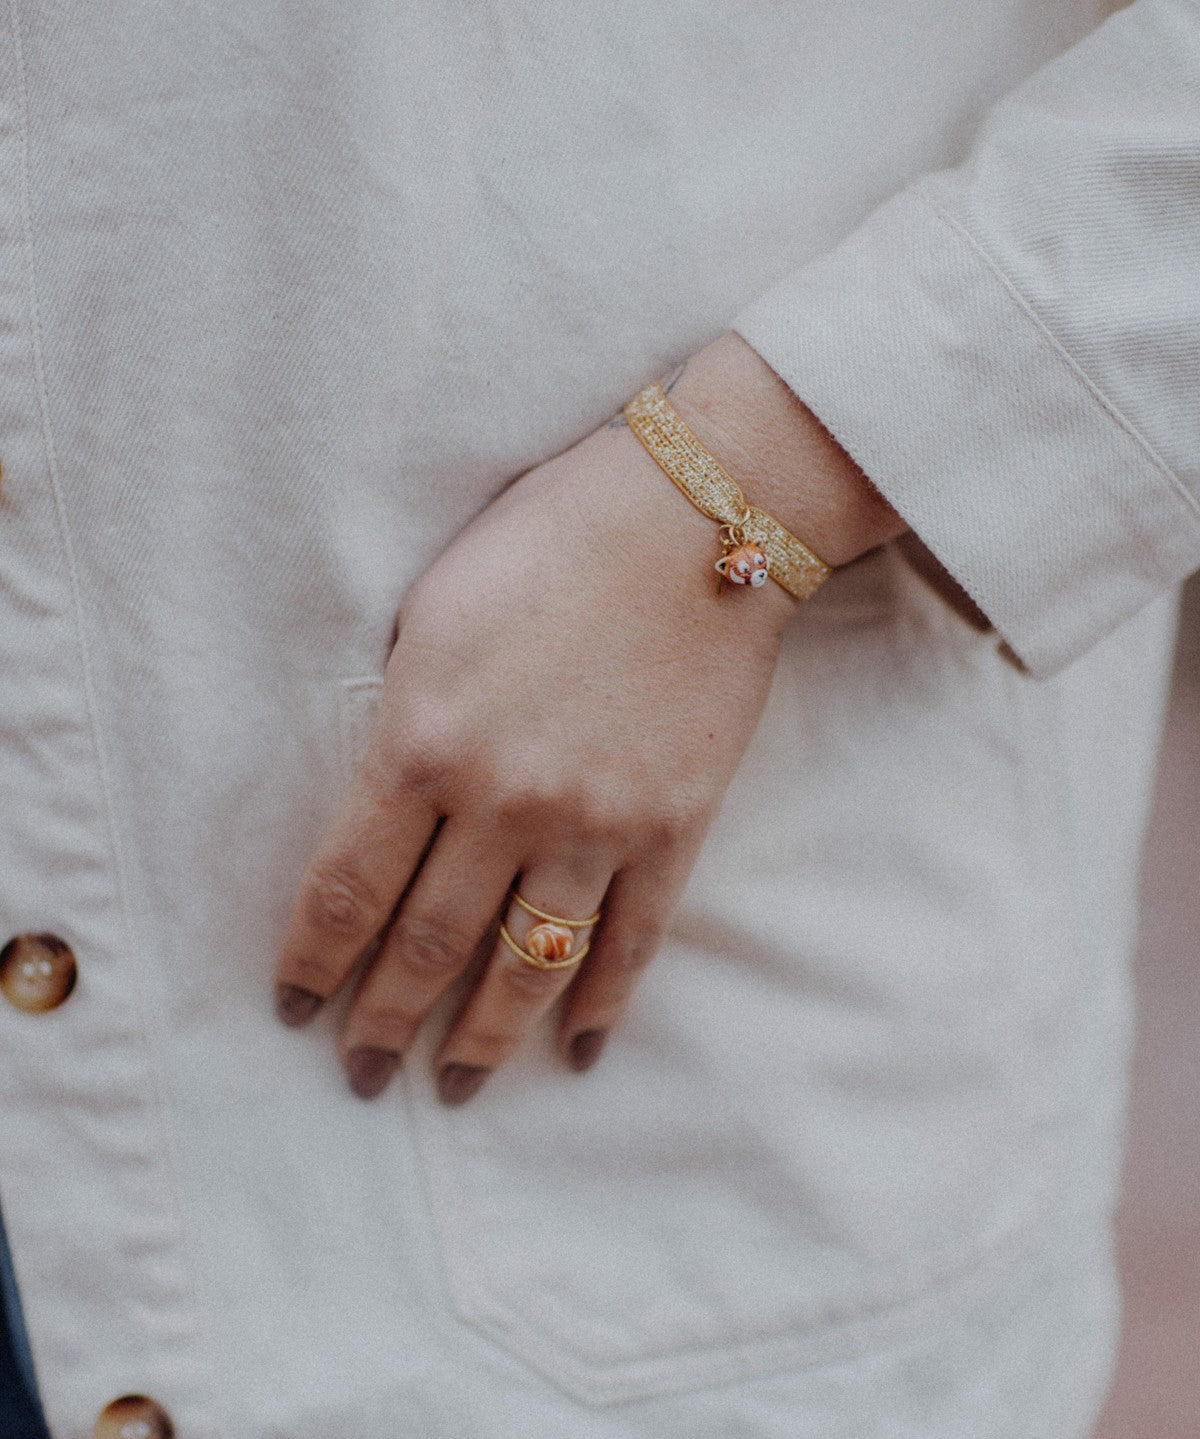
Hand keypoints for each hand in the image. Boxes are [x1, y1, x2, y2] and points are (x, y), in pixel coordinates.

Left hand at [273, 334, 904, 1103]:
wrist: (701, 519)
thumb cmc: (552, 539)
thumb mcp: (433, 613)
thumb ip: (406, 719)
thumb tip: (389, 799)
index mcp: (423, 740)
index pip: (346, 888)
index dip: (313, 960)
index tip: (294, 1007)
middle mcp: (502, 801)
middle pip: (426, 945)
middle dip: (384, 1022)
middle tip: (363, 1077)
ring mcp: (595, 824)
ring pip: (525, 964)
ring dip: (483, 1039)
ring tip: (455, 1088)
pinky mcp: (673, 828)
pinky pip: (631, 941)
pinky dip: (601, 1004)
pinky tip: (576, 1051)